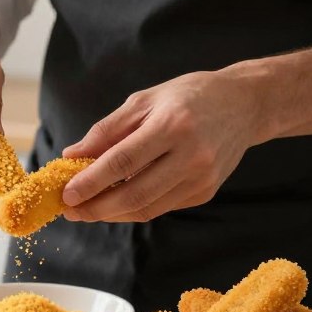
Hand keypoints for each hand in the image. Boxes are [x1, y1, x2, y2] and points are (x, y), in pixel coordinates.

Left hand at [61, 70, 263, 222]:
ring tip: (87, 209)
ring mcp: (202, 177)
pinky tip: (115, 203)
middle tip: (71, 210)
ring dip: (112, 213)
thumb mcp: (144, 101)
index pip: (122, 162)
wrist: (245, 105)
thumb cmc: (188, 97)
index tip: (66, 194)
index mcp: (172, 125)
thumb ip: (106, 130)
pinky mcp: (206, 192)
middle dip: (97, 208)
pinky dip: (133, 209)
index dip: (90, 182)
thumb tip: (71, 155)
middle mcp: (191, 155)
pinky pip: (161, 208)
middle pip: (134, 194)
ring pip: (147, 208)